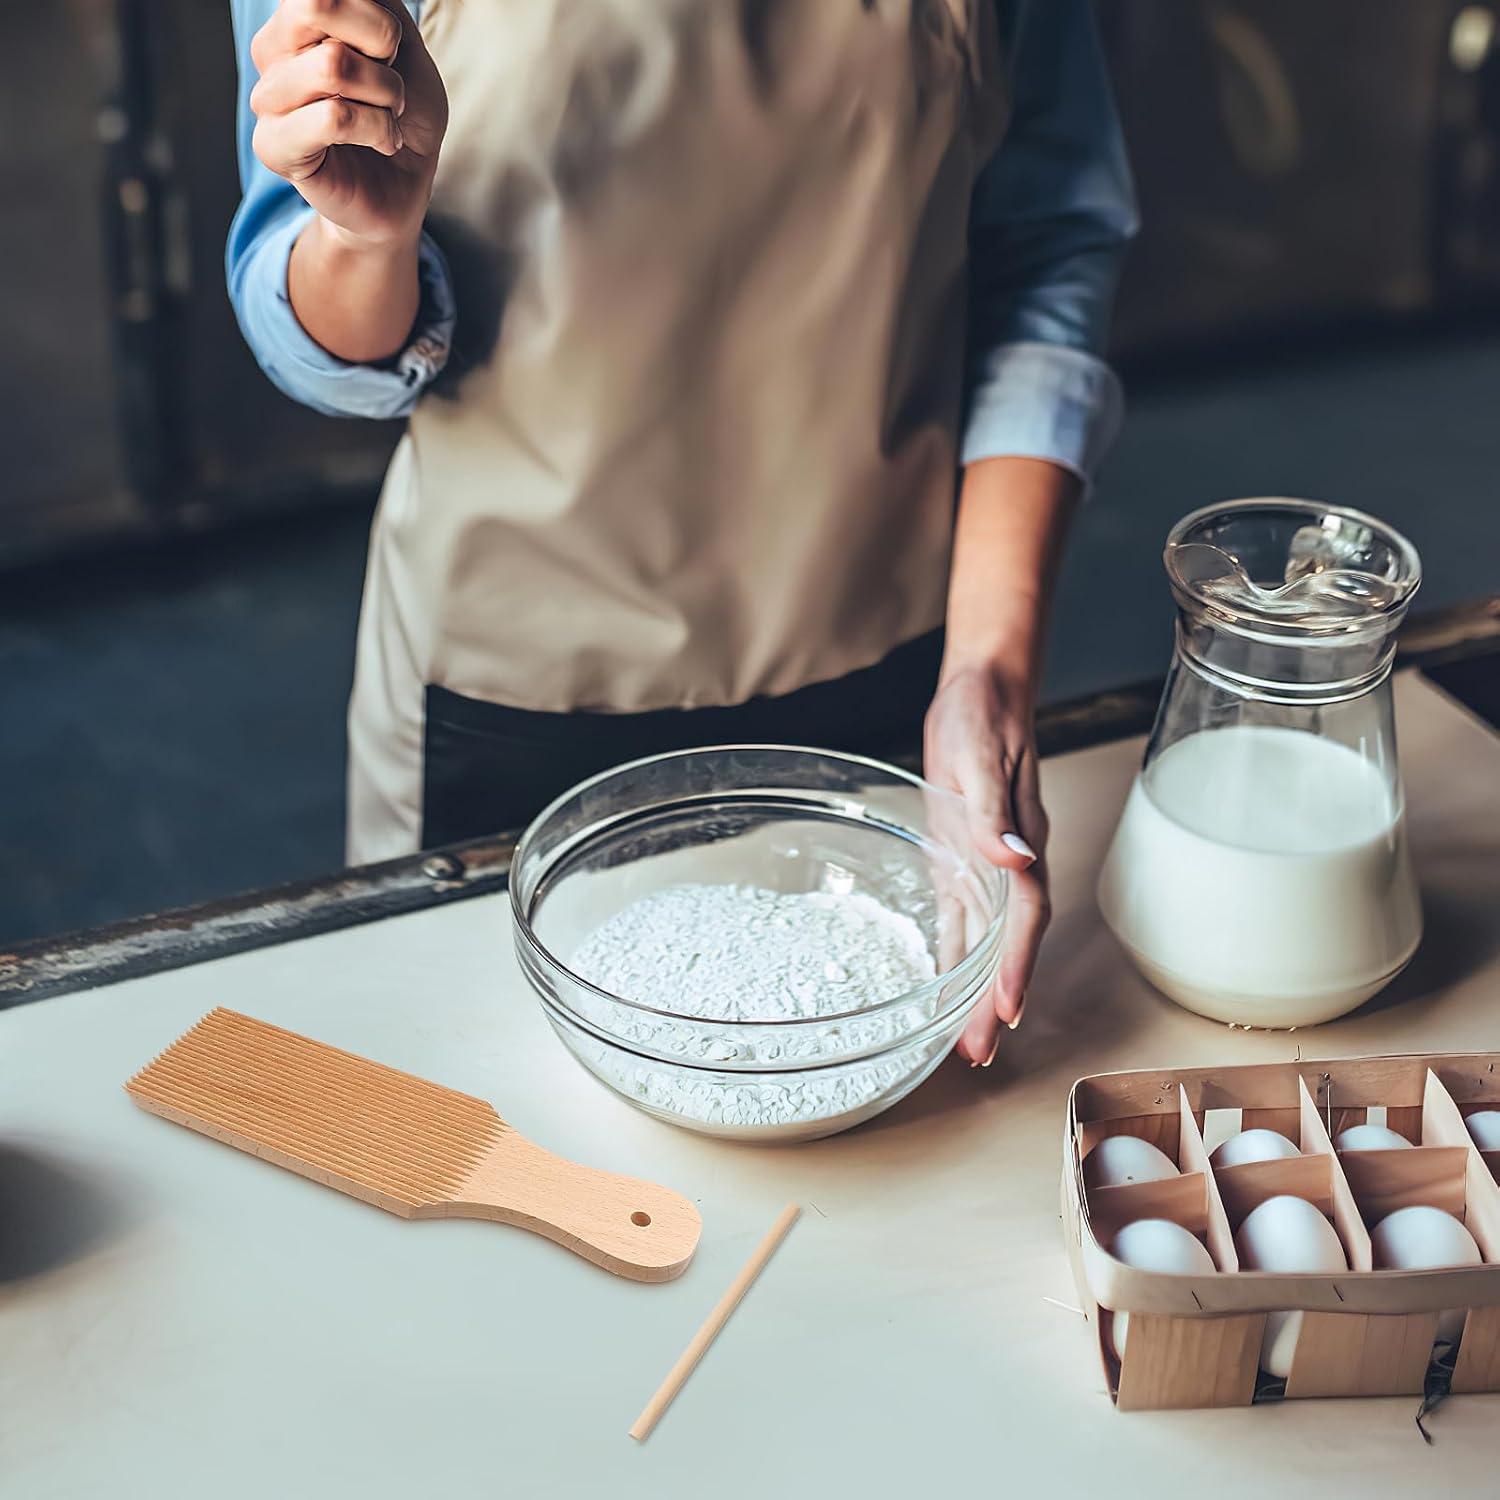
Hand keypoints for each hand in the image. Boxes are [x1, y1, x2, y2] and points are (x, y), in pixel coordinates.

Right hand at [250, 0, 447, 249]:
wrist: (406, 185)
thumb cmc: (404, 115)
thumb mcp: (406, 47)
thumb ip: (379, 5)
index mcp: (297, 21)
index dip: (376, 18)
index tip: (389, 51)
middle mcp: (272, 51)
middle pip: (315, 5)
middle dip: (380, 43)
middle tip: (390, 82)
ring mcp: (267, 98)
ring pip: (333, 65)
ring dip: (387, 96)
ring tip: (389, 117)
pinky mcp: (273, 146)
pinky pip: (332, 118)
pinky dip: (376, 129)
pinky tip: (383, 142)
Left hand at [924, 662, 1049, 1065]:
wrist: (983, 689)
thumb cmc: (984, 717)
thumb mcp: (983, 759)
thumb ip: (997, 813)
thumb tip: (1018, 859)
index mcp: (1019, 843)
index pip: (1022, 919)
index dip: (1014, 967)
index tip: (1005, 1012)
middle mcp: (1010, 862)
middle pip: (1007, 943)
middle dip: (995, 999)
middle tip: (981, 1054)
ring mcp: (989, 862)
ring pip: (987, 938)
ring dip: (978, 988)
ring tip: (968, 1041)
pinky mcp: (964, 854)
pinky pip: (964, 915)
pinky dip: (958, 952)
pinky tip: (945, 982)